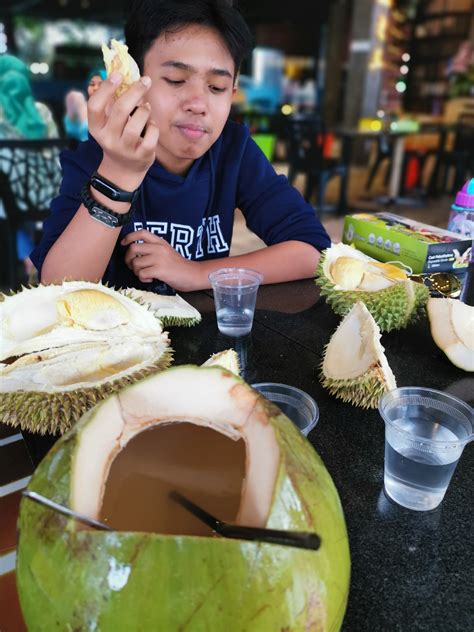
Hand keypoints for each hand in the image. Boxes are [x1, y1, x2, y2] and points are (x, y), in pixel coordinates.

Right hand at [87, 73, 159, 189]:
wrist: (123, 169)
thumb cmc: (115, 136)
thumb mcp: (106, 122)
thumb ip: (104, 100)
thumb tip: (100, 76)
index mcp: (96, 128)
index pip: (95, 105)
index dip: (106, 89)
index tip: (118, 74)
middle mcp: (108, 139)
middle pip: (120, 110)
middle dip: (135, 91)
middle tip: (145, 80)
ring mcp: (125, 149)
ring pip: (136, 123)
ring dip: (144, 110)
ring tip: (145, 107)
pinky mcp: (141, 155)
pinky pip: (151, 135)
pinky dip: (153, 126)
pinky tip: (151, 124)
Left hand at [121, 230, 200, 290]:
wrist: (193, 274)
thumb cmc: (179, 265)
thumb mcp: (167, 251)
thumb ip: (154, 248)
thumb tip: (135, 252)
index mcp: (160, 242)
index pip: (141, 233)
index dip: (129, 237)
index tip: (124, 244)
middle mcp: (159, 248)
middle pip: (133, 248)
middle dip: (128, 259)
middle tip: (132, 266)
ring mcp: (159, 259)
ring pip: (136, 263)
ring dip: (136, 271)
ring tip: (145, 274)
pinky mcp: (159, 270)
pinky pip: (141, 274)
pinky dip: (143, 278)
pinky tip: (150, 279)